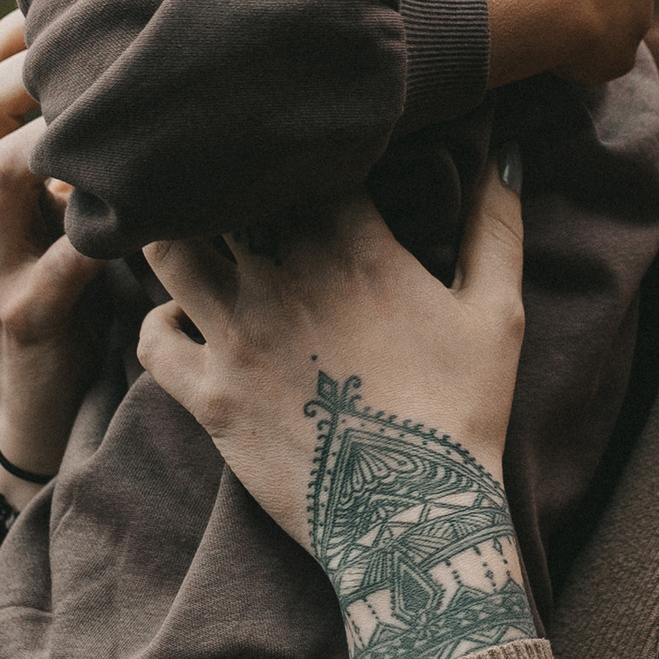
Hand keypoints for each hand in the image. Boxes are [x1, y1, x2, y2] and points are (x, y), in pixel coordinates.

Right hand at [0, 12, 105, 479]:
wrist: (39, 412)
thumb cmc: (72, 294)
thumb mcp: (63, 213)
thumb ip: (83, 151)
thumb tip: (147, 69)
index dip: (23, 24)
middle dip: (34, 58)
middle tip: (103, 35)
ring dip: (52, 133)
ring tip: (110, 108)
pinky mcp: (26, 319)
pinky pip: (56, 271)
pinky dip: (95, 239)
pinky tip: (143, 215)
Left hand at [139, 158, 534, 658]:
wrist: (415, 516)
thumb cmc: (463, 409)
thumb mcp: (497, 310)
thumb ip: (497, 222)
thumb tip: (507, 148)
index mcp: (352, 243)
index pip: (296, 156)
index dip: (291, 142)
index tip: (296, 144)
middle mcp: (282, 277)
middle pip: (219, 192)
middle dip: (219, 177)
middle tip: (224, 174)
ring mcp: (237, 336)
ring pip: (168, 254)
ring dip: (173, 235)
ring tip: (187, 233)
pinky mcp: (208, 396)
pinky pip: (150, 341)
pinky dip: (158, 320)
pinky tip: (182, 317)